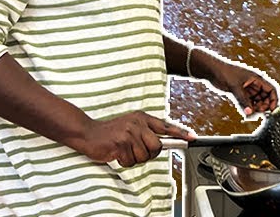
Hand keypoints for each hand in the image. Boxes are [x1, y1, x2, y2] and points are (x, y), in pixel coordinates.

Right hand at [67, 111, 194, 167]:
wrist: (87, 133)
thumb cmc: (109, 133)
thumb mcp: (129, 127)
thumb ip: (145, 133)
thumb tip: (163, 144)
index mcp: (140, 118)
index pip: (165, 126)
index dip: (180, 133)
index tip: (192, 138)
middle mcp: (136, 123)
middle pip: (157, 146)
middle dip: (148, 153)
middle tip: (134, 150)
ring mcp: (128, 133)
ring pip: (144, 156)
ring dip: (133, 158)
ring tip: (123, 150)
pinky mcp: (120, 143)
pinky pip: (131, 161)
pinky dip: (124, 161)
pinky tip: (116, 153)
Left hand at [195, 50, 278, 116]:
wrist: (210, 70)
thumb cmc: (223, 73)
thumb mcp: (234, 87)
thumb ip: (243, 100)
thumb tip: (249, 113)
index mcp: (256, 78)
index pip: (271, 90)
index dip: (274, 100)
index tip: (272, 109)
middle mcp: (253, 84)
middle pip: (265, 98)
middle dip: (263, 106)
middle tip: (257, 111)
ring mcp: (247, 89)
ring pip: (256, 101)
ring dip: (255, 108)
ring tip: (250, 113)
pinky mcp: (240, 93)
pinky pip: (247, 102)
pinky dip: (248, 108)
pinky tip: (245, 113)